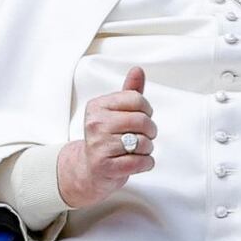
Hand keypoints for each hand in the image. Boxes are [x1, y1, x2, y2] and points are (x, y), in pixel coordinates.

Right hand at [56, 67, 155, 208]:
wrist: (90, 170)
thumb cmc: (107, 137)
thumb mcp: (116, 111)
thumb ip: (130, 91)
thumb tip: (138, 70)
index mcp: (97, 106)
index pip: (136, 99)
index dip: (147, 110)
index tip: (143, 116)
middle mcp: (95, 124)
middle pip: (142, 121)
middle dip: (150, 130)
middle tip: (145, 135)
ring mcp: (99, 146)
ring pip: (143, 143)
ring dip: (148, 148)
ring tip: (138, 150)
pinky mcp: (105, 167)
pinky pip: (140, 162)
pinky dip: (147, 163)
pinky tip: (139, 161)